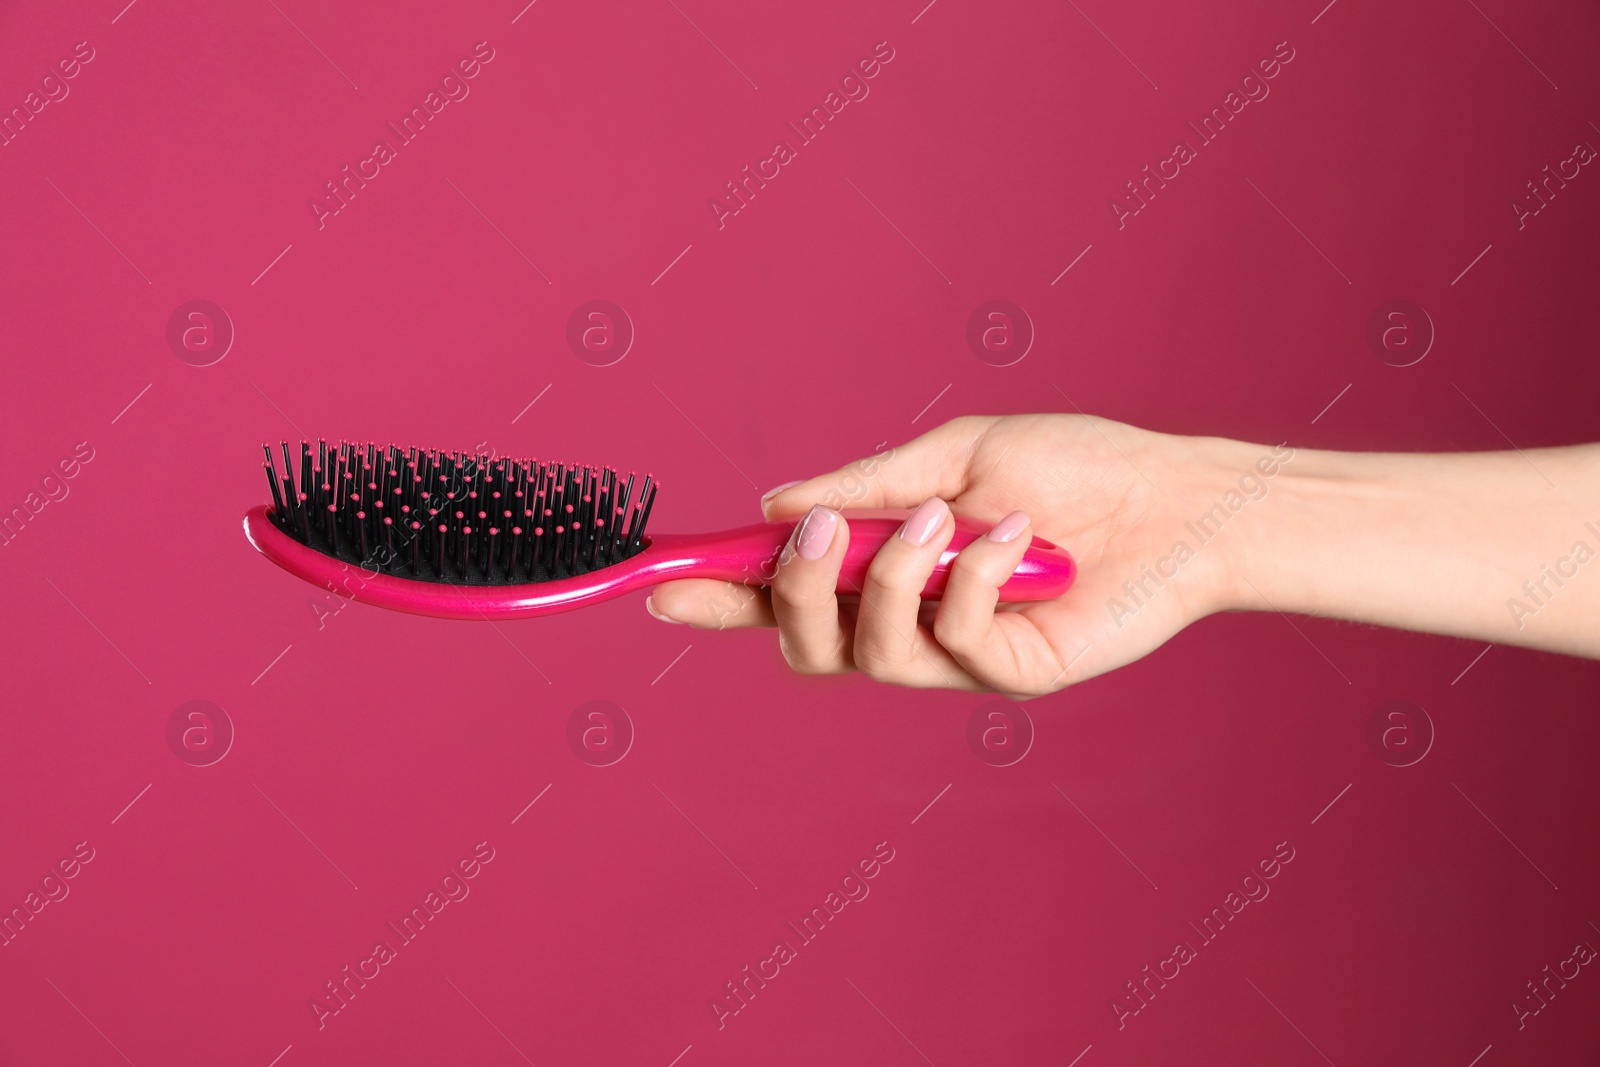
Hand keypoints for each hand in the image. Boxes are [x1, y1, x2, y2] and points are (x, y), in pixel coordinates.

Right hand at [645, 414, 1248, 696]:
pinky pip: (955, 640)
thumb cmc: (1069, 467)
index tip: (662, 587)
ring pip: (871, 652)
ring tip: (945, 518)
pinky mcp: (1009, 675)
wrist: (1173, 498)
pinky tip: (1016, 536)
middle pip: (806, 644)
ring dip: (892, 578)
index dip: (720, 597)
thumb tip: (775, 507)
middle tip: (814, 534)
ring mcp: (957, 655)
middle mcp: (910, 620)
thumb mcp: (953, 455)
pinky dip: (974, 576)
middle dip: (791, 592)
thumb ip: (866, 487)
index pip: (784, 593)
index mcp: (885, 565)